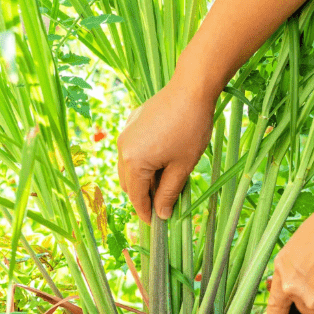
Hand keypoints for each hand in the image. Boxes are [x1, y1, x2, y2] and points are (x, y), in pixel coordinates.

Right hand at [116, 79, 214, 223]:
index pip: (137, 197)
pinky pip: (132, 150)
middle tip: (163, 204)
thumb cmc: (190, 128)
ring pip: (128, 167)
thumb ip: (169, 193)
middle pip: (129, 184)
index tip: (155, 224)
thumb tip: (161, 214)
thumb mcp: (182, 167)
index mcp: (134, 162)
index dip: (146, 212)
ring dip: (142, 179)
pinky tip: (162, 159)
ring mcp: (126, 134)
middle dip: (143, 196)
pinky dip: (142, 161)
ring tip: (165, 181)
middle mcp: (123, 149)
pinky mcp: (132, 123)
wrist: (191, 89)